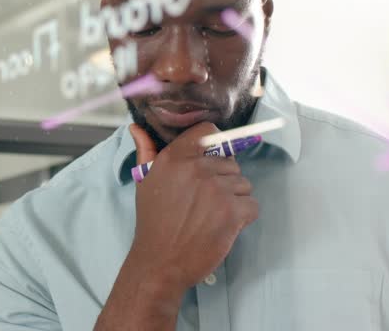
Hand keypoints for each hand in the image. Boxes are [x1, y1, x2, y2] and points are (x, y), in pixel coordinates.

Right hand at [128, 122, 258, 292]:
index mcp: (175, 157)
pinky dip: (243, 218)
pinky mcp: (232, 212)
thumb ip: (146, 151)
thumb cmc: (153, 222)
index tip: (212, 159)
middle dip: (224, 181)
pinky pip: (252, 205)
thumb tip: (136, 128)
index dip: (215, 144)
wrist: (159, 261)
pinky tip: (222, 226)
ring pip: (244, 185)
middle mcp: (197, 169)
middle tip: (204, 201)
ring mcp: (217, 189)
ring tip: (211, 215)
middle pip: (231, 163)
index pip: (208, 132)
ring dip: (234, 200)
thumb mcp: (145, 181)